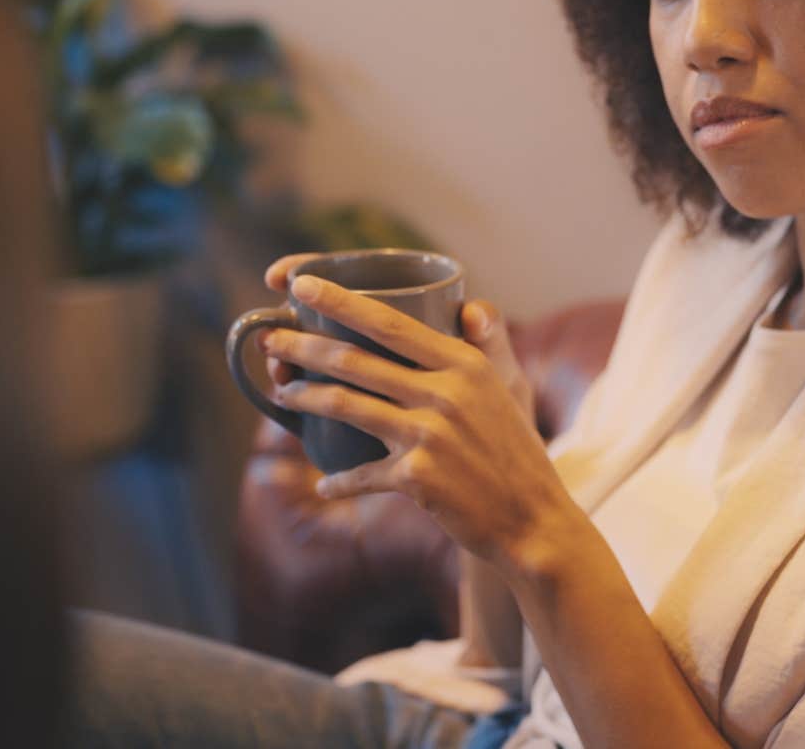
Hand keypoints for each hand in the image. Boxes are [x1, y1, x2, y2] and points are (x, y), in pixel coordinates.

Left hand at [255, 267, 570, 566]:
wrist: (533, 519)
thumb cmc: (515, 451)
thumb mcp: (508, 388)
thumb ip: (484, 346)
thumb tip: (469, 308)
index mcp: (463, 363)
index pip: (389, 322)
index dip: (339, 301)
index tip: (300, 285)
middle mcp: (445, 393)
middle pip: (356, 360)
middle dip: (304, 346)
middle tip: (271, 339)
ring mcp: (429, 435)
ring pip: (347, 406)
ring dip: (305, 398)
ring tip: (282, 392)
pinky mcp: (417, 477)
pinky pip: (362, 473)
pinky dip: (340, 481)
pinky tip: (325, 484)